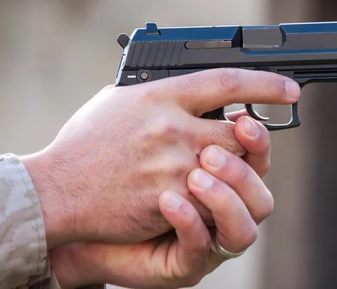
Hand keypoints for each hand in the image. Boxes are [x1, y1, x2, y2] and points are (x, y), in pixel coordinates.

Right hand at [22, 68, 298, 247]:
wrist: (56, 190)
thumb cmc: (84, 143)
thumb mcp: (117, 101)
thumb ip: (157, 93)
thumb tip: (189, 86)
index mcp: (159, 95)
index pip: (227, 81)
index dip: (265, 84)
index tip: (289, 88)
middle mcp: (172, 126)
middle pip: (239, 130)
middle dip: (250, 138)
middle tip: (249, 140)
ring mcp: (173, 165)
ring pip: (230, 168)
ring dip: (230, 172)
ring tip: (215, 172)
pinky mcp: (170, 199)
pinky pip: (209, 199)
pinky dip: (209, 198)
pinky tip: (194, 196)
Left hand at [49, 123, 273, 288]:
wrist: (73, 212)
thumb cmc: (107, 166)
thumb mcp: (138, 125)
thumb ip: (169, 105)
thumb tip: (190, 75)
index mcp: (212, 165)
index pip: (254, 146)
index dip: (262, 129)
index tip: (263, 105)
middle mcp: (218, 200)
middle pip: (258, 181)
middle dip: (242, 162)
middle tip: (212, 149)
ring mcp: (207, 233)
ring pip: (247, 219)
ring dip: (225, 194)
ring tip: (196, 175)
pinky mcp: (186, 261)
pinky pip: (202, 244)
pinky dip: (189, 221)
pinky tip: (168, 201)